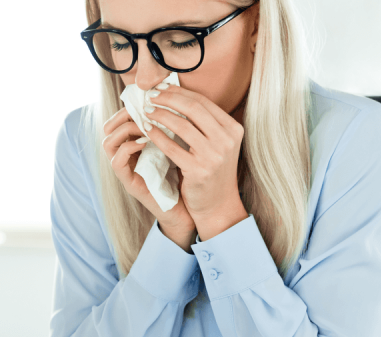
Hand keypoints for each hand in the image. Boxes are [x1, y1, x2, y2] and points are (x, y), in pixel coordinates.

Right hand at [102, 107, 196, 249]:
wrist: (188, 209)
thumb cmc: (186, 175)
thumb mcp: (179, 145)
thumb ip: (172, 128)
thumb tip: (179, 99)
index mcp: (136, 145)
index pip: (120, 119)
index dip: (130, 106)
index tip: (149, 99)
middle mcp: (127, 157)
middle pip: (108, 128)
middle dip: (123, 114)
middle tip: (144, 109)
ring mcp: (127, 170)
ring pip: (107, 143)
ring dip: (125, 129)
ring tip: (145, 125)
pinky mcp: (130, 184)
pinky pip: (116, 161)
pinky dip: (128, 148)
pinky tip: (146, 142)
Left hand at [143, 84, 248, 239]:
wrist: (218, 204)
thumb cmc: (213, 171)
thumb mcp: (218, 144)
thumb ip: (205, 123)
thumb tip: (176, 96)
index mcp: (233, 129)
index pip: (203, 102)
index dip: (180, 92)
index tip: (162, 88)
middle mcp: (227, 140)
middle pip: (193, 109)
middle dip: (168, 99)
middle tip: (151, 96)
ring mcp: (214, 156)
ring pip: (181, 125)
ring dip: (160, 115)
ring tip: (146, 111)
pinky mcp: (198, 170)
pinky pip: (171, 147)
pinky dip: (157, 135)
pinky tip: (147, 130)